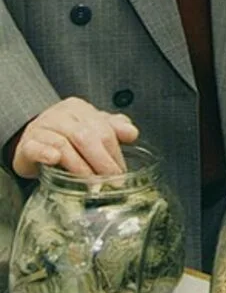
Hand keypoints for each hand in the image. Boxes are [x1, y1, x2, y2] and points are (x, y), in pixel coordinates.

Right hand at [12, 98, 138, 178]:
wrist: (30, 141)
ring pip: (64, 144)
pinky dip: (46, 153)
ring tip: (91, 184)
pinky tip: (55, 160)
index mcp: (79, 109)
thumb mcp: (90, 129)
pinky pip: (35, 148)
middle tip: (111, 181)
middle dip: (101, 161)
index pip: (102, 129)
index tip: (121, 173)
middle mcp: (60, 115)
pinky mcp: (26, 144)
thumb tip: (133, 133)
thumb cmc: (64, 136)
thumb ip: (112, 129)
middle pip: (85, 136)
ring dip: (80, 166)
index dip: (114, 152)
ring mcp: (41, 128)